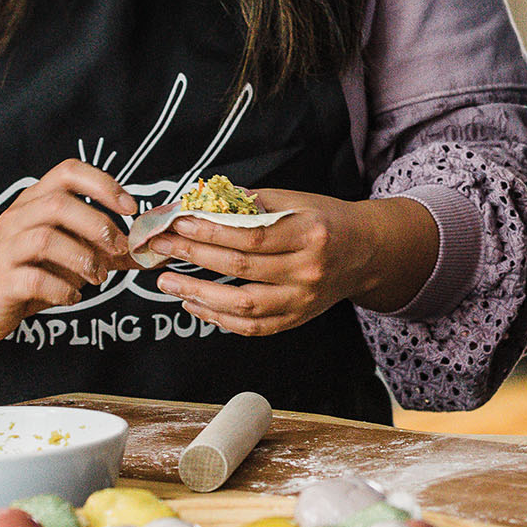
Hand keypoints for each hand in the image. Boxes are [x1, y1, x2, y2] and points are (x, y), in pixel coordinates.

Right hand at [0, 159, 136, 344]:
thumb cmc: (29, 271)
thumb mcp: (72, 254)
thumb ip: (109, 251)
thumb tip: (153, 251)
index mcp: (36, 201)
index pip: (68, 172)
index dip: (103, 184)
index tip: (130, 208)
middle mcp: (17, 217)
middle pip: (59, 204)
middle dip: (98, 226)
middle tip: (119, 250)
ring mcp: (4, 248)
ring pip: (45, 239)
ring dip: (82, 258)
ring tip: (98, 276)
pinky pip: (34, 279)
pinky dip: (62, 289)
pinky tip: (73, 296)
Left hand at [141, 189, 434, 334]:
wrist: (365, 252)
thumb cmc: (325, 219)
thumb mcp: (296, 200)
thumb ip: (249, 202)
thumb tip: (198, 201)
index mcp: (310, 233)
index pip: (251, 235)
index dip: (211, 231)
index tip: (178, 223)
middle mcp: (309, 270)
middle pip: (242, 267)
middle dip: (194, 256)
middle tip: (161, 247)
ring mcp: (303, 300)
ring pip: (243, 305)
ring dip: (198, 294)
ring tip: (167, 282)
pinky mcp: (296, 319)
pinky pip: (252, 327)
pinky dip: (218, 318)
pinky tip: (194, 304)